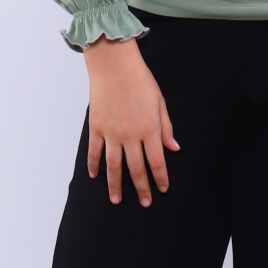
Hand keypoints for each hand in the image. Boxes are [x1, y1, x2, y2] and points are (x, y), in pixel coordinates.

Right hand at [83, 36, 178, 205]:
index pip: (157, 162)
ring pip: (114, 166)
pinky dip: (94, 165)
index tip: (163, 189)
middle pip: (136, 169)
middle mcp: (131, 135)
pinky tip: (95, 176)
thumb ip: (166, 127)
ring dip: (115, 185)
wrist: (113, 64)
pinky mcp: (96, 127)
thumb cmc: (140, 79)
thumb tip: (173, 148)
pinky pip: (95, 152)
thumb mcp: (160, 102)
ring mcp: (111, 133)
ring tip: (116, 200)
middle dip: (142, 188)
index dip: (160, 178)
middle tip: (145, 203)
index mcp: (150, 129)